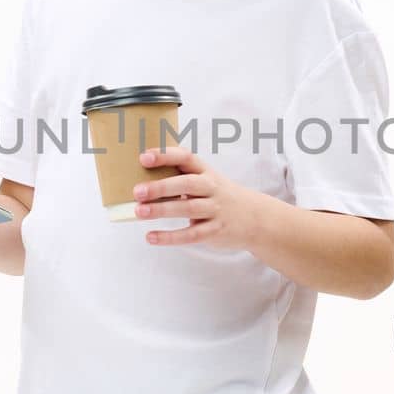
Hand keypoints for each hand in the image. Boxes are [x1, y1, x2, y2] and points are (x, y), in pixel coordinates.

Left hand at [132, 146, 261, 248]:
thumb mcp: (207, 181)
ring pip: (188, 209)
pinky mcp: (216, 231)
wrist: (256, 219)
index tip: (144, 157)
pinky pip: (192, 234)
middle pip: (186, 184)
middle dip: (161, 187)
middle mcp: (212, 188)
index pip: (186, 158)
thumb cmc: (220, 196)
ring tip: (139, 212)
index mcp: (206, 172)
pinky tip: (151, 237)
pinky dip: (171, 237)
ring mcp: (215, 210)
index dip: (165, 156)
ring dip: (162, 210)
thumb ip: (182, 178)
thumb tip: (142, 179)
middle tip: (137, 191)